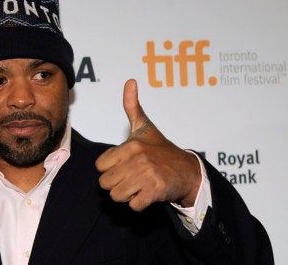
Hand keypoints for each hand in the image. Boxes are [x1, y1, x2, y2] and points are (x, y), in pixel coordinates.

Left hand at [95, 79, 199, 210]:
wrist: (187, 170)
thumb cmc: (161, 148)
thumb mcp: (145, 126)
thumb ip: (132, 106)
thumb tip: (130, 81)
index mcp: (130, 146)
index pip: (100, 166)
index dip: (109, 168)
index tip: (123, 164)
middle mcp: (138, 159)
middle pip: (106, 184)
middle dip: (116, 184)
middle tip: (130, 177)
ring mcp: (147, 176)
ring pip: (117, 196)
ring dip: (126, 195)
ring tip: (138, 185)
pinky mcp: (156, 191)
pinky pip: (133, 206)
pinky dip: (138, 204)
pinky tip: (147, 193)